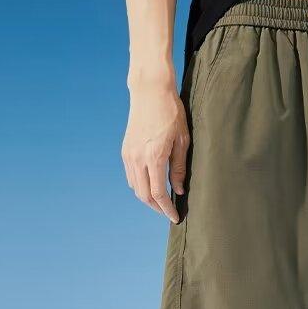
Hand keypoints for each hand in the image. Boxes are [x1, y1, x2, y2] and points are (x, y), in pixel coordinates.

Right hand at [122, 84, 188, 222]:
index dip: (167, 209)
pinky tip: (151, 186)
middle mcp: (137, 158)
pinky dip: (140, 186)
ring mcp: (129, 154)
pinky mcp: (125, 150)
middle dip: (157, 208)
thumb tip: (179, 190)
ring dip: (148, 199)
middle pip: (144, 195)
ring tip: (162, 203)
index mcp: (154, 157)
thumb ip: (179, 168)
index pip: (158, 193)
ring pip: (135, 187)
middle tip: (170, 213)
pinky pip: (131, 176)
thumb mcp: (182, 140)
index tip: (175, 217)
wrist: (150, 91)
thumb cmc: (171, 113)